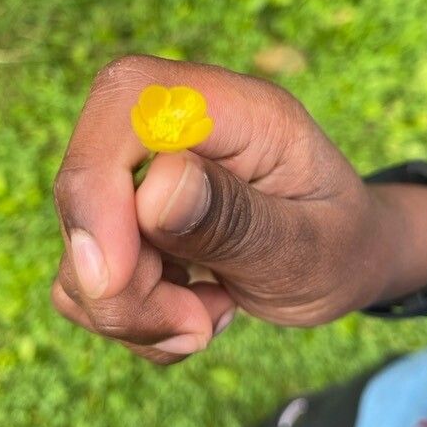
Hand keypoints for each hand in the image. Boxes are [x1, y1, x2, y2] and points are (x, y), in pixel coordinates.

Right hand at [51, 55, 398, 362]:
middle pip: (87, 184)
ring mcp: (147, 173)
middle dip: (122, 283)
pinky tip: (191, 315)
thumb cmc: (342, 243)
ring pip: (80, 245)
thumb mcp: (310, 246)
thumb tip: (154, 189)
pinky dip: (132, 317)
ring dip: (131, 310)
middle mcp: (177, 128)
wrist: (346, 258)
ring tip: (208, 320)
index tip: (116, 277)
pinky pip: (90, 278)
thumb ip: (236, 219)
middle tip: (195, 328)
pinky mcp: (129, 218)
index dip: (96, 182)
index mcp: (235, 110)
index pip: (126, 98)